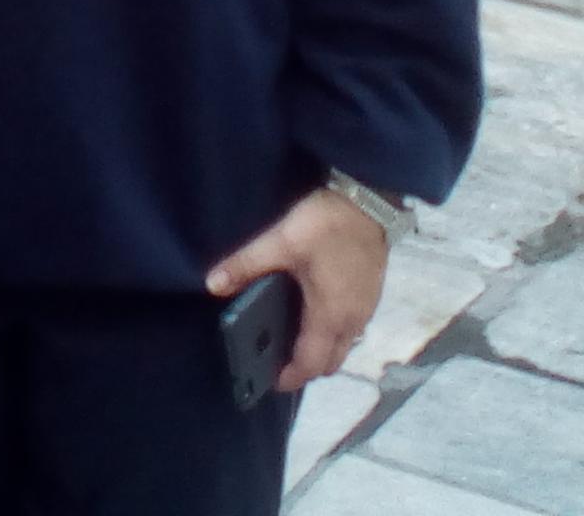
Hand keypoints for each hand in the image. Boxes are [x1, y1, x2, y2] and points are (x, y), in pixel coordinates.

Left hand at [206, 186, 390, 392]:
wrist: (370, 201)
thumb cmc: (328, 225)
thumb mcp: (281, 241)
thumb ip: (247, 264)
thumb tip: (213, 284)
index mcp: (330, 316)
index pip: (311, 364)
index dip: (290, 378)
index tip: (269, 381)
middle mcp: (352, 321)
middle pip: (331, 362)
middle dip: (306, 369)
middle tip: (278, 361)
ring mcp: (365, 309)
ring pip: (344, 346)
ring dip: (321, 351)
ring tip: (292, 339)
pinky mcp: (370, 295)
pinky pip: (352, 329)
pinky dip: (333, 334)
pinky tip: (314, 314)